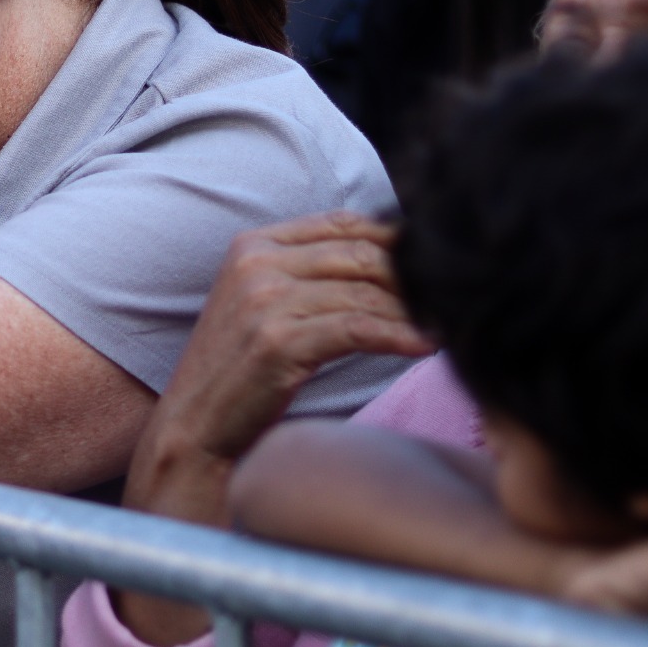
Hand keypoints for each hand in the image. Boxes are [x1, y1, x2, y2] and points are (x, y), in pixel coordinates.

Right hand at [147, 212, 433, 467]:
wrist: (195, 423)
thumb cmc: (240, 370)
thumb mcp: (262, 304)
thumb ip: (307, 273)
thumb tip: (388, 258)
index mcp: (253, 245)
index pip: (341, 223)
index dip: (395, 237)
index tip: (433, 259)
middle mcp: (256, 264)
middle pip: (359, 254)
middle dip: (413, 276)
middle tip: (452, 295)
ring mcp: (264, 301)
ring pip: (364, 292)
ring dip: (415, 310)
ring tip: (450, 323)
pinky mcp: (278, 342)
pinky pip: (358, 329)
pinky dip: (400, 336)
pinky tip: (427, 345)